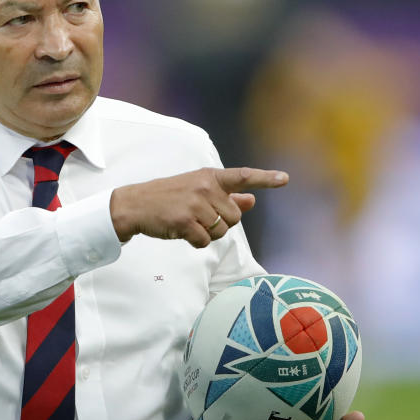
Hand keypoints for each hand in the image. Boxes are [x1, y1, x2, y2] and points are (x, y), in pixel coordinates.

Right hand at [109, 167, 287, 247]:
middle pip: (234, 217)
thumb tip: (252, 200)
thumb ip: (226, 196)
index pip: (242, 177)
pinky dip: (195, 242)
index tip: (285, 179)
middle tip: (199, 217)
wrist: (134, 205)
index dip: (265, 179)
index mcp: (210, 177)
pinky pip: (205, 242)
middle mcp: (205, 187)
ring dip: (207, 234)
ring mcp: (195, 203)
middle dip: (221, 223)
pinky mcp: (185, 220)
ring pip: (221, 231)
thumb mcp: (197, 191)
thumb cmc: (168, 198)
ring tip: (188, 223)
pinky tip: (182, 232)